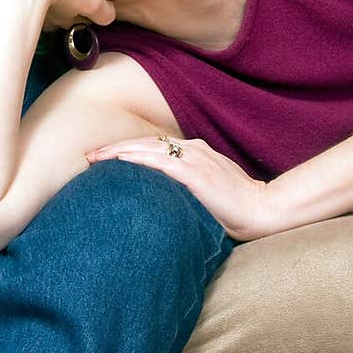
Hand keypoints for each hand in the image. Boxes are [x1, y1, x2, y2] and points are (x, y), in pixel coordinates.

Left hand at [86, 133, 270, 239]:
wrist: (262, 209)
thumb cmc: (237, 206)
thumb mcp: (209, 189)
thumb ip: (188, 185)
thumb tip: (163, 195)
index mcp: (196, 152)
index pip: (154, 145)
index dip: (128, 149)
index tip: (106, 156)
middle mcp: (193, 150)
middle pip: (146, 143)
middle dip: (116, 148)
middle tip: (90, 155)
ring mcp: (194, 159)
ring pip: (148, 148)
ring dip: (119, 152)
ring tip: (96, 158)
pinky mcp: (195, 172)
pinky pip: (160, 162)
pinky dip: (137, 160)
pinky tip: (120, 163)